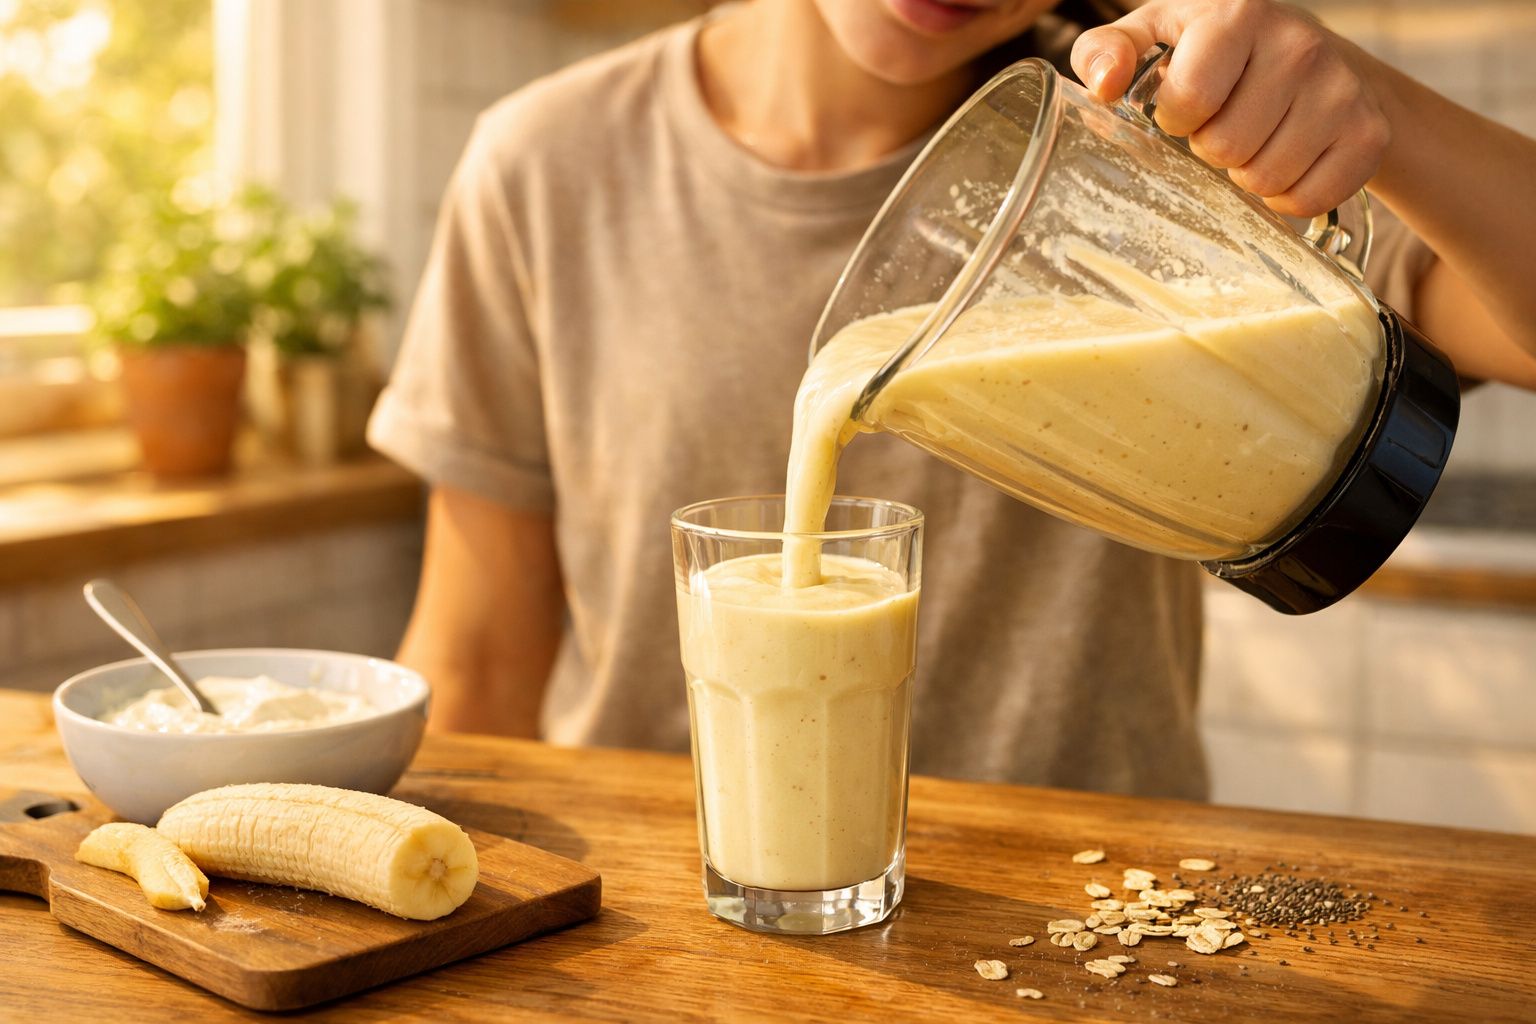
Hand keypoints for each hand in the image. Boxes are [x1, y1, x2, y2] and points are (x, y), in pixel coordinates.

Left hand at [1070, 0, 1393, 217]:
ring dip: (1246, 173)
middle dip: (1211, 149)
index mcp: (1237, 15)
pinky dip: (1287, 196)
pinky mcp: (1369, 133)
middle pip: (1226, 148)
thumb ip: (1106, 52)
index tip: (1183, 106)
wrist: (1306, 51)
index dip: (1175, 118)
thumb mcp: (1152, 37)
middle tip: (1221, 125)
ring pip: (1265, 179)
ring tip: (1252, 139)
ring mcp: (1341, 88)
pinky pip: (1309, 200)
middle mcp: (1299, 45)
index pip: (1189, 99)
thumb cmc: (1208, 50)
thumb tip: (1104, 85)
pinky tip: (1284, 159)